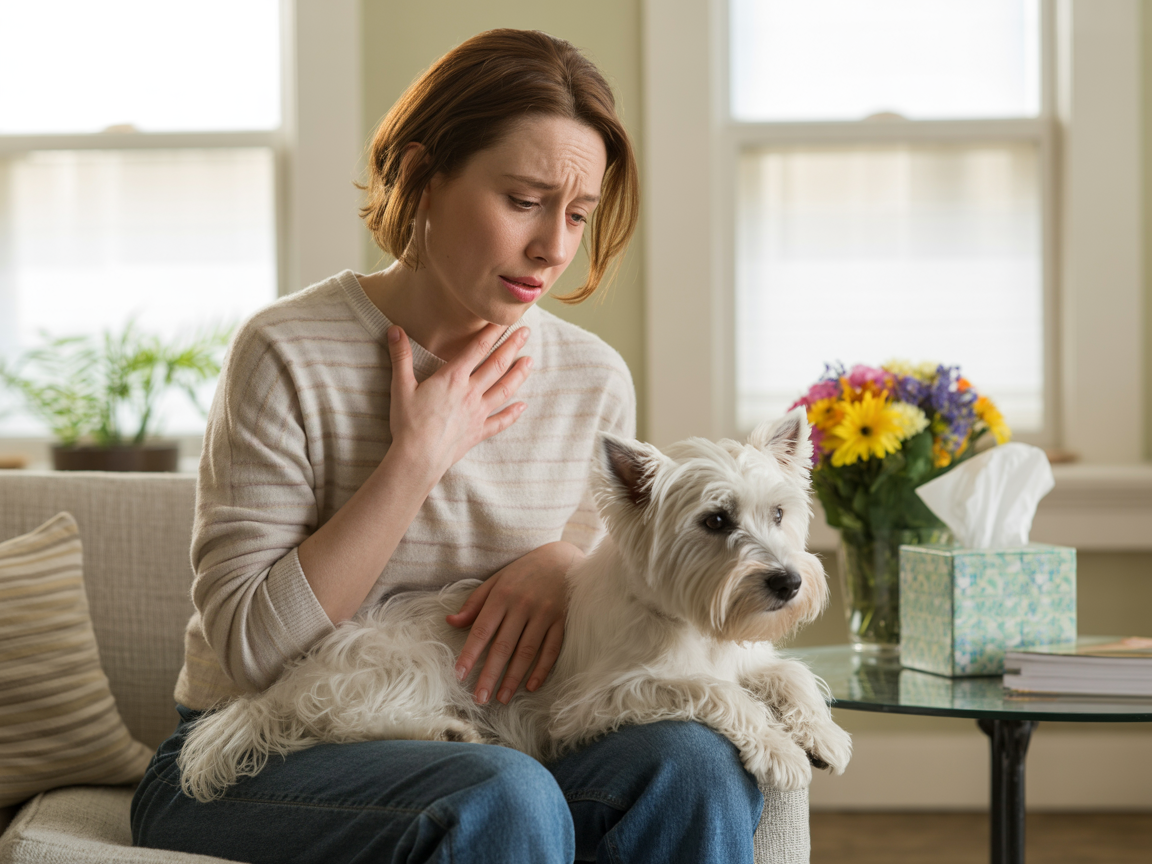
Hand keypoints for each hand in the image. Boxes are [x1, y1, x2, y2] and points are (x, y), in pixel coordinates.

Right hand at [386, 322, 531, 477]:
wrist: (419, 458)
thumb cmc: (409, 423)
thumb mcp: (401, 386)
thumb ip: (400, 356)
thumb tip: (394, 329)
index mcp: (452, 378)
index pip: (477, 348)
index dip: (492, 332)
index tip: (504, 319)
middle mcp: (470, 392)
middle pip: (496, 365)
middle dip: (512, 346)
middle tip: (526, 332)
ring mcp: (478, 413)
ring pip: (504, 389)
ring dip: (519, 374)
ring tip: (531, 361)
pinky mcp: (478, 432)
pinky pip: (500, 421)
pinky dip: (513, 413)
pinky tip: (523, 405)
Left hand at [446, 541, 581, 703]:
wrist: (562, 558)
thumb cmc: (523, 572)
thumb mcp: (496, 581)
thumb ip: (474, 604)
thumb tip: (450, 622)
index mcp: (502, 595)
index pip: (481, 630)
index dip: (470, 653)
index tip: (459, 674)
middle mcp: (523, 605)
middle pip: (503, 646)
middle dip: (490, 674)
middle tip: (480, 698)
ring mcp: (544, 614)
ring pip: (526, 652)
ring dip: (514, 678)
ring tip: (502, 697)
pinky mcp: (561, 621)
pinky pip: (551, 649)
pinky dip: (541, 670)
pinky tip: (531, 686)